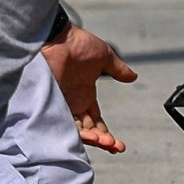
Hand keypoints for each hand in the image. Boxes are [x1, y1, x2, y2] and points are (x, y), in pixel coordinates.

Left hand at [40, 24, 137, 152]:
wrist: (56, 37)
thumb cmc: (77, 44)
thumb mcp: (103, 57)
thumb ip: (117, 69)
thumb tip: (133, 77)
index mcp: (84, 95)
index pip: (96, 121)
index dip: (106, 134)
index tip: (118, 145)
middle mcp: (72, 103)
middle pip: (87, 130)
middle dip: (102, 141)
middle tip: (114, 147)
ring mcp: (60, 103)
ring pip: (75, 131)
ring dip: (91, 139)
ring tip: (104, 143)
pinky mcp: (50, 103)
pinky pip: (62, 124)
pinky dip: (74, 132)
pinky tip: (88, 137)